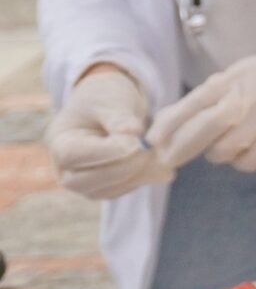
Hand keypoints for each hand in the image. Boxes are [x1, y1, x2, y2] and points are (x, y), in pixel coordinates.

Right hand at [46, 64, 169, 200]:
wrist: (112, 105)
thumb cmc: (106, 97)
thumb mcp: (112, 99)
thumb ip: (120, 117)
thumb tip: (133, 133)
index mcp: (59, 141)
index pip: (73, 155)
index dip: (106, 151)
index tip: (136, 142)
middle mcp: (64, 168)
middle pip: (86, 181)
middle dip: (122, 168)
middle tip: (150, 151)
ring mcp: (82, 181)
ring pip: (106, 191)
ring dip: (136, 177)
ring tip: (161, 159)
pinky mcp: (104, 187)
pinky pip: (122, 190)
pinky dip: (143, 180)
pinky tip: (164, 169)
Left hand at [146, 57, 255, 172]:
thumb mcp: (232, 82)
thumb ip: (199, 101)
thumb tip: (160, 124)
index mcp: (235, 79)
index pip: (197, 101)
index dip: (172, 122)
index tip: (152, 140)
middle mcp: (253, 95)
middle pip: (210, 126)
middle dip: (183, 146)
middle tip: (169, 160)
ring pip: (226, 149)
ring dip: (217, 152)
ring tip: (227, 142)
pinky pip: (248, 162)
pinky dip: (240, 160)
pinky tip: (248, 147)